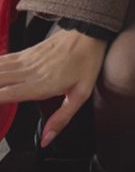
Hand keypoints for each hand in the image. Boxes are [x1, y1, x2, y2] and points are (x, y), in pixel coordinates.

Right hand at [0, 29, 106, 146]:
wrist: (89, 32)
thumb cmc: (85, 63)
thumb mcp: (80, 95)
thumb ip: (61, 119)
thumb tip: (46, 139)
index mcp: (40, 85)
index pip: (6, 94)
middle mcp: (29, 72)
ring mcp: (26, 60)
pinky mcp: (27, 52)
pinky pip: (4, 59)